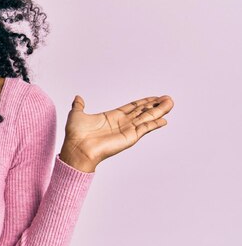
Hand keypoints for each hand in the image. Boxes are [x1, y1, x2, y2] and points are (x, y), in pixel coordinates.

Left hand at [59, 94, 174, 171]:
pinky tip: (164, 120)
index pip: (131, 107)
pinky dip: (154, 124)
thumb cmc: (75, 134)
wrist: (77, 148)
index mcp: (111, 117)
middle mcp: (121, 124)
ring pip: (146, 118)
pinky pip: (144, 129)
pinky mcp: (129, 137)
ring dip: (159, 111)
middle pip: (142, 112)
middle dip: (155, 105)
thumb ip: (79, 106)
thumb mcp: (77, 114)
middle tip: (168, 98)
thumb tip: (78, 98)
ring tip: (170, 103)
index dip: (143, 102)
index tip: (154, 97)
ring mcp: (126, 130)